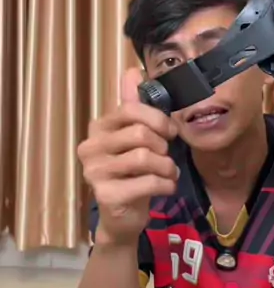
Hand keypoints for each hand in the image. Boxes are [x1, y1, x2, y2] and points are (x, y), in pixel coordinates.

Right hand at [78, 67, 178, 244]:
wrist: (123, 218)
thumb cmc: (132, 173)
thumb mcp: (136, 137)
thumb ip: (134, 105)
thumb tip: (132, 70)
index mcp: (98, 128)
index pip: (130, 110)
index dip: (157, 119)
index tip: (169, 132)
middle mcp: (90, 147)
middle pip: (140, 134)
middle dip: (163, 147)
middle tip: (166, 157)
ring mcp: (94, 172)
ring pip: (145, 158)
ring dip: (167, 167)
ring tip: (168, 173)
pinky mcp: (106, 195)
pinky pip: (148, 182)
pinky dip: (165, 184)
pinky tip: (166, 187)